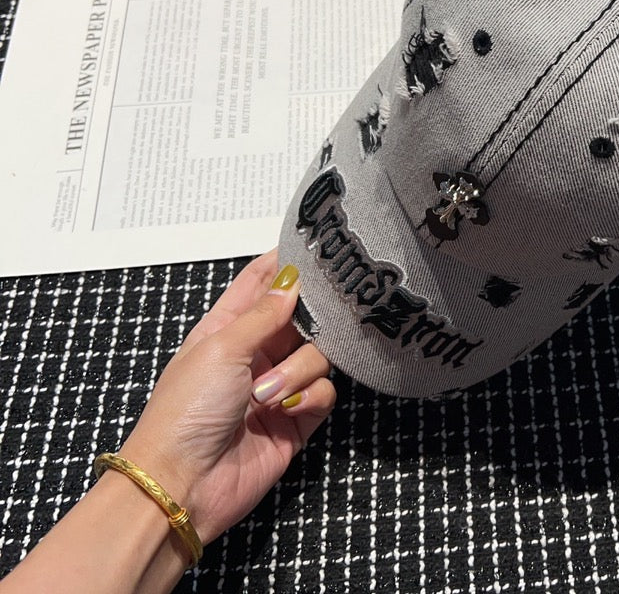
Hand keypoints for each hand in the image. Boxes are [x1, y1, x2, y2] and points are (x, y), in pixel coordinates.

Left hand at [120, 250, 334, 543]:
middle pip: (300, 316)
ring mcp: (278, 385)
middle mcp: (256, 352)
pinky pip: (325, 390)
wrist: (182, 485)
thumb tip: (293, 279)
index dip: (285, 262)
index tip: (316, 244)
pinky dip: (311, 395)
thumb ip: (264, 312)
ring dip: (298, 369)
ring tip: (267, 394)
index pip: (261, 282)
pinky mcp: (297, 418)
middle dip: (309, 317)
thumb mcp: (221, 348)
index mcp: (227, 327)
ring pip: (317, 353)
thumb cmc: (185, 411)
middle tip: (321, 313)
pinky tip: (288, 409)